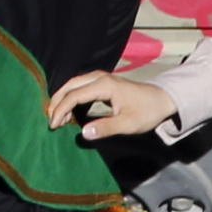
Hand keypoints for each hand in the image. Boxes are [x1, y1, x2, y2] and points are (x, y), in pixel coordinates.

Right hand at [47, 69, 175, 142]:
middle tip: (49, 119)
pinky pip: (81, 86)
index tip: (53, 125)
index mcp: (104, 85)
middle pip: (70, 85)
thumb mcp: (127, 124)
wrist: (162, 100)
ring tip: (56, 116)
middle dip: (57, 101)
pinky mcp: (103, 82)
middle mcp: (100, 77)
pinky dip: (71, 96)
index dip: (61, 110)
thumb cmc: (146, 112)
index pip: (75, 95)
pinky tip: (69, 110)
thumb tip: (82, 133)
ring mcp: (101, 78)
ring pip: (74, 84)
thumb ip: (105, 128)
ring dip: (63, 98)